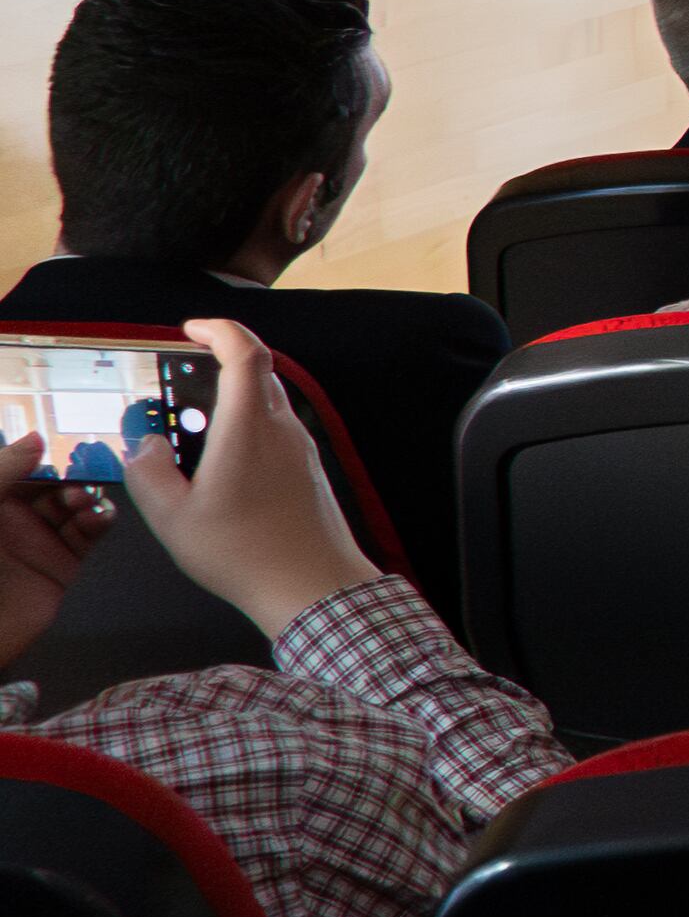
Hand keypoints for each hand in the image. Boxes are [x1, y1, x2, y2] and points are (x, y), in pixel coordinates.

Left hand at [0, 434, 121, 674]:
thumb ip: (2, 470)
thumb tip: (37, 438)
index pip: (23, 464)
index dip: (46, 449)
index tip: (71, 434)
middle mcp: (12, 517)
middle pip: (54, 481)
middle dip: (73, 471)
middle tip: (85, 470)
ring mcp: (37, 541)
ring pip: (75, 505)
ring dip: (87, 495)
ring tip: (83, 499)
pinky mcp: (60, 567)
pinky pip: (88, 537)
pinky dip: (101, 521)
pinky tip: (100, 516)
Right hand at [115, 321, 374, 641]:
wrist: (314, 587)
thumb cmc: (244, 553)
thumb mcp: (174, 518)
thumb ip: (150, 473)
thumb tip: (147, 444)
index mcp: (250, 428)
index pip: (246, 354)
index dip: (221, 330)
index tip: (191, 328)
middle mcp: (282, 429)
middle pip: (260, 372)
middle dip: (220, 361)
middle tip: (179, 376)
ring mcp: (302, 448)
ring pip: (269, 401)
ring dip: (233, 397)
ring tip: (191, 424)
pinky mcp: (309, 470)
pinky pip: (276, 430)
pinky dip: (247, 425)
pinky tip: (220, 460)